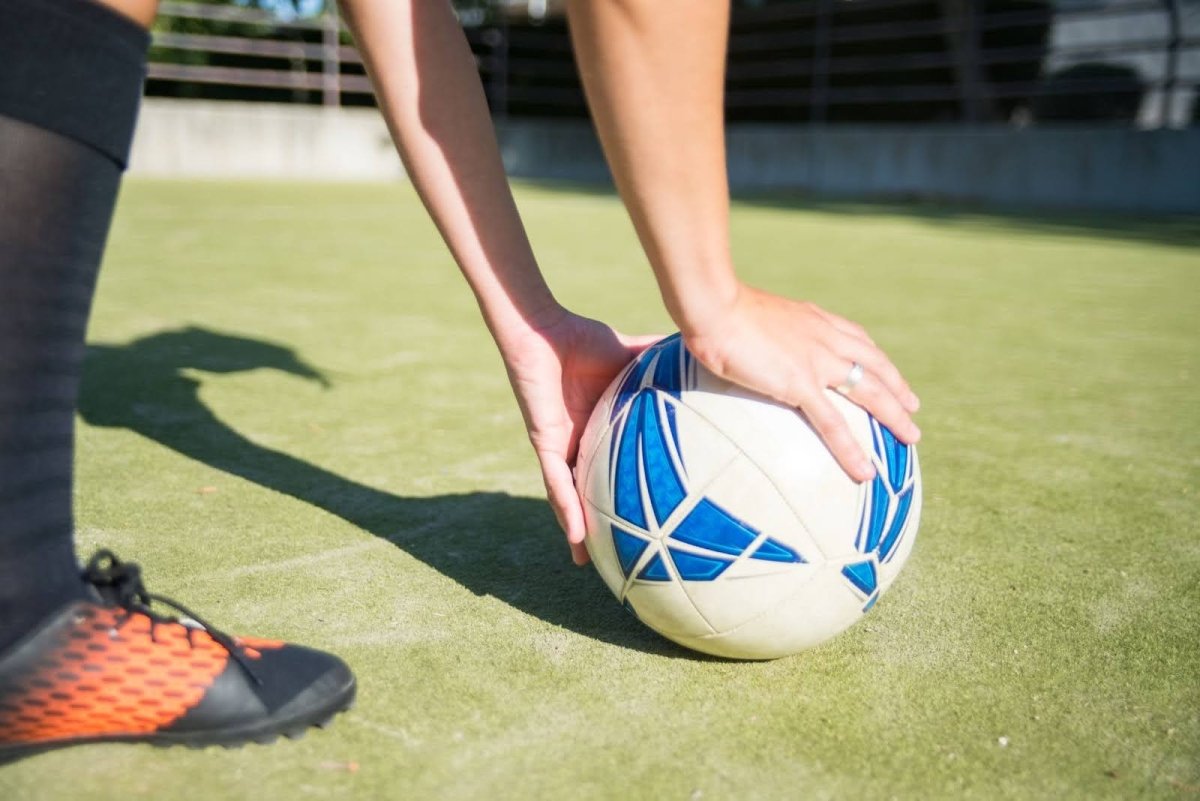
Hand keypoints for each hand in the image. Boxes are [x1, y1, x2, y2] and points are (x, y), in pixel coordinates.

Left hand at [500, 308, 657, 564]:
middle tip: (613, 554)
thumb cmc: (581, 338)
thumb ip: (659, 359)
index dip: (622, 494)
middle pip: (586, 492)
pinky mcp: (545, 442)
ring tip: (586, 563)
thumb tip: (700, 348)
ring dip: (575, 529)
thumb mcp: (630, 356)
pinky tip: (574, 536)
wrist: (546, 328)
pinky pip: (555, 482)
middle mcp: (577, 443)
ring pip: (567, 498)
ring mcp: (559, 446)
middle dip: (594, 524)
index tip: (641, 517)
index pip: (611, 469)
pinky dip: (565, 508)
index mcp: (597, 428)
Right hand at [682, 284, 920, 482]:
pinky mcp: (800, 385)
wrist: (713, 305)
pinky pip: (833, 424)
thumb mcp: (745, 313)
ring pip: (870, 391)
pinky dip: (852, 449)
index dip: (874, 357)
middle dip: (898, 387)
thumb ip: (754, 327)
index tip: (885, 370)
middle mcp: (824, 338)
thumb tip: (737, 336)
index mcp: (812, 319)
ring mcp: (817, 361)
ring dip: (894, 416)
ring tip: (911, 438)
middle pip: (874, 364)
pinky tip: (865, 472)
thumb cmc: (715, 307)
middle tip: (913, 407)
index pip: (855, 337)